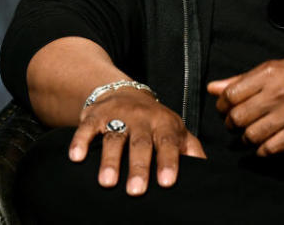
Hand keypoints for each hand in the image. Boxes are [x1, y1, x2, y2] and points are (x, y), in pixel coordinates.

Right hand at [68, 89, 205, 194]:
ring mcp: (117, 117)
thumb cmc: (154, 121)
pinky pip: (87, 128)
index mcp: (164, 124)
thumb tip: (207, 172)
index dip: (168, 162)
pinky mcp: (95, 116)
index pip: (168, 143)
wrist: (124, 92)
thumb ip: (191, 149)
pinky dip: (80, 142)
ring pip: (114, 138)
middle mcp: (142, 119)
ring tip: (107, 183)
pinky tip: (76, 157)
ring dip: (110, 160)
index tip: (166, 183)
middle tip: (136, 191)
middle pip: (140, 144)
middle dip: (139, 167)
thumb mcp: (175, 130)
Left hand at [206, 58, 283, 155]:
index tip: (226, 108)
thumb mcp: (278, 68)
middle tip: (236, 123)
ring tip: (251, 134)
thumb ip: (244, 80)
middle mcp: (276, 94)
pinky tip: (264, 144)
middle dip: (231, 124)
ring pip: (250, 136)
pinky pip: (268, 149)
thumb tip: (213, 88)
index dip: (222, 105)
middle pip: (236, 118)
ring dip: (245, 139)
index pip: (230, 94)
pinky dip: (261, 150)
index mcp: (269, 73)